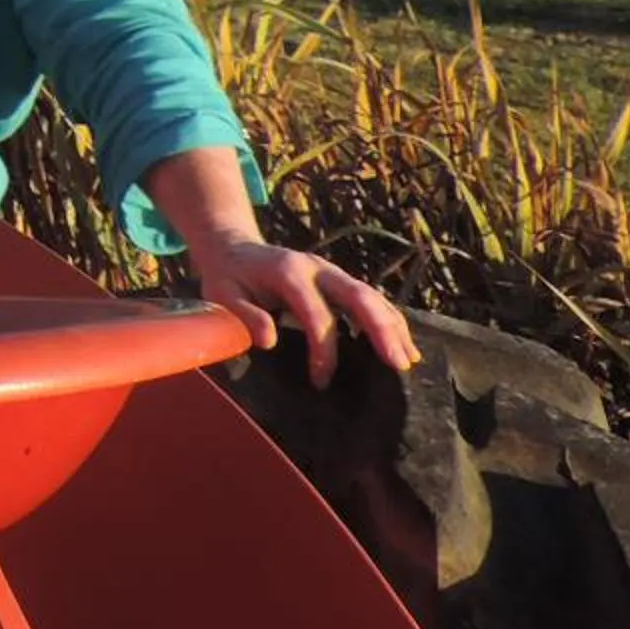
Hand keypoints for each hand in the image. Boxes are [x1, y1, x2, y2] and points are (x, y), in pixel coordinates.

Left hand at [191, 238, 421, 387]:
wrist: (230, 248)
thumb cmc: (226, 277)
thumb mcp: (221, 294)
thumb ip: (243, 315)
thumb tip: (269, 340)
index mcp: (287, 272)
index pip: (316, 312)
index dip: (323, 349)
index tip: (321, 381)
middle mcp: (315, 267)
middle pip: (357, 295)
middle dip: (380, 330)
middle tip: (398, 365)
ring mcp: (330, 271)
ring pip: (370, 295)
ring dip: (392, 326)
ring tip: (408, 360)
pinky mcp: (337, 280)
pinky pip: (370, 298)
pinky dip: (390, 319)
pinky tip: (404, 344)